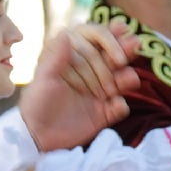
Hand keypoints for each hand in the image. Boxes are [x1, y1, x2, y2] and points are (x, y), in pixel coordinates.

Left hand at [18, 22, 135, 150]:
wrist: (37, 137)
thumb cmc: (35, 103)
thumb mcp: (43, 79)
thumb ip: (55, 57)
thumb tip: (65, 33)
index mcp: (74, 57)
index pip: (95, 39)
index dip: (107, 38)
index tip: (114, 44)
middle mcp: (89, 71)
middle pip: (112, 56)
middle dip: (124, 49)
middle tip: (134, 45)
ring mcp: (98, 91)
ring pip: (120, 79)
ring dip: (127, 76)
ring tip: (130, 79)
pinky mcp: (104, 112)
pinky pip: (118, 107)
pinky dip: (120, 106)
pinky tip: (117, 106)